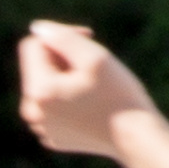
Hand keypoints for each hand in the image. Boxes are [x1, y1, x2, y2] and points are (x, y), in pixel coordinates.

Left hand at [15, 24, 157, 164]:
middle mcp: (32, 113)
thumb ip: (62, 37)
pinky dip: (67, 98)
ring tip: (92, 86)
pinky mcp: (52, 137)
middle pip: (37, 66)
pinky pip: (52, 106)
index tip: (88, 39)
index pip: (33, 45)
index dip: (61, 35)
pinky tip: (91, 104)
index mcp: (38, 92)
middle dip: (62, 57)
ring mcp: (41, 128)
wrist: (136, 138)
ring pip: (44, 86)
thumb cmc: (119, 95)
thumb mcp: (94, 57)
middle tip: (93, 66)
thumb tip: (37, 29)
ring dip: (65, 77)